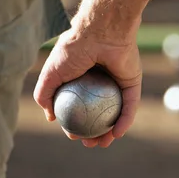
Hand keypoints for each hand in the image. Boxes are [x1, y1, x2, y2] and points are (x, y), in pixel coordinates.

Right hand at [33, 28, 141, 147]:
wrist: (100, 33)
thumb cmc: (73, 50)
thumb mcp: (50, 74)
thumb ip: (45, 95)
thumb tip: (50, 117)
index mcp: (81, 82)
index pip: (78, 108)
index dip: (75, 125)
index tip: (72, 135)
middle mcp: (100, 85)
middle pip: (98, 114)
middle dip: (93, 134)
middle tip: (89, 144)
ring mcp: (117, 85)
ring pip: (114, 114)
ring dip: (109, 132)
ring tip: (102, 144)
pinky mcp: (133, 85)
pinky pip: (130, 107)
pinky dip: (124, 122)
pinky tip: (118, 134)